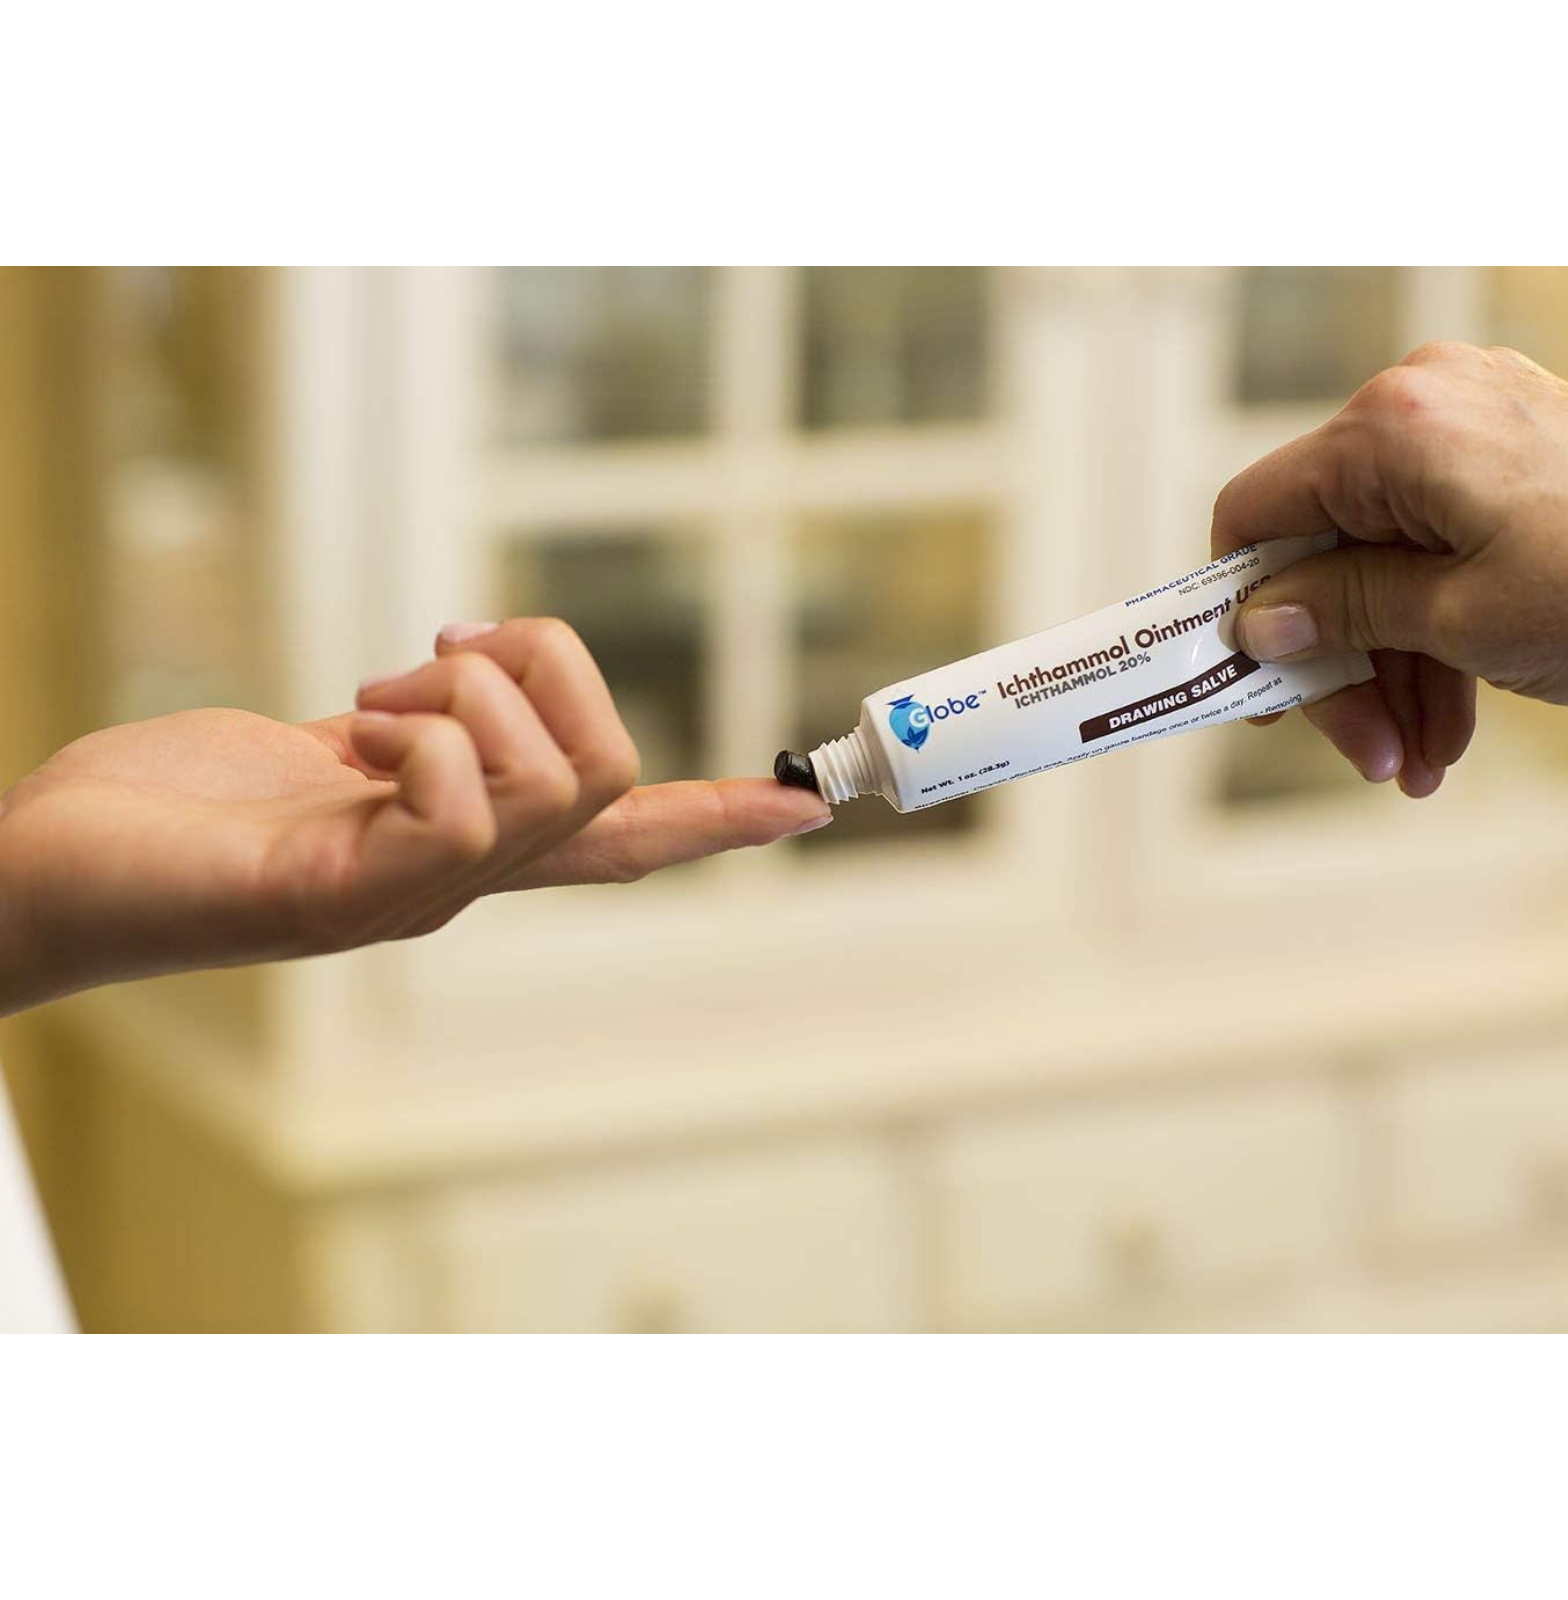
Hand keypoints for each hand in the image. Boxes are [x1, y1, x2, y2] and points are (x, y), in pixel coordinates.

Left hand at [0, 618, 831, 1016]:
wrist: (45, 875)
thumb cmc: (176, 809)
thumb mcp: (325, 744)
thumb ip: (415, 731)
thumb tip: (465, 679)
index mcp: (461, 844)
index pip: (617, 840)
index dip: (715, 817)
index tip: (808, 805)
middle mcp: (458, 882)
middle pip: (613, 774)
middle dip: (550, 664)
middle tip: (440, 648)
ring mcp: (414, 895)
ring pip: (559, 782)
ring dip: (473, 690)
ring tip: (373, 695)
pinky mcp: (351, 894)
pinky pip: (467, 807)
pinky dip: (424, 735)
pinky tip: (347, 739)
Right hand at [1212, 341, 1567, 796]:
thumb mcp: (1460, 619)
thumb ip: (1342, 611)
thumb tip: (1256, 621)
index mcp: (1394, 428)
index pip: (1257, 510)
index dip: (1243, 606)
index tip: (1250, 680)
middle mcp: (1424, 408)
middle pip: (1326, 551)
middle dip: (1343, 664)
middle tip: (1365, 750)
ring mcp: (1473, 430)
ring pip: (1383, 562)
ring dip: (1393, 670)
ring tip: (1417, 759)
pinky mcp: (1512, 460)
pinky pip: (1437, 550)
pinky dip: (1438, 634)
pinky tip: (1449, 724)